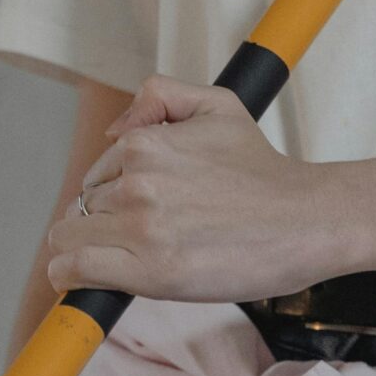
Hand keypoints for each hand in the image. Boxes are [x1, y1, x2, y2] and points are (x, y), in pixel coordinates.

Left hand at [46, 75, 334, 304]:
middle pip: (81, 207)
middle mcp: (137, 182)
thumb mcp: (217, 106)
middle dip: (102, 223)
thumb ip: (159, 96)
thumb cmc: (265, 173)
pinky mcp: (148, 272)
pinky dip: (68, 275)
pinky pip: (73, 270)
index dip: (113, 196)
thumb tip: (114, 129)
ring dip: (84, 250)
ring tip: (117, 260)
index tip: (139, 213)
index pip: (96, 175)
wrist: (306, 220)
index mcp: (146, 143)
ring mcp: (141, 227)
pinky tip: (81, 278)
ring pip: (69, 238)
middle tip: (139, 238)